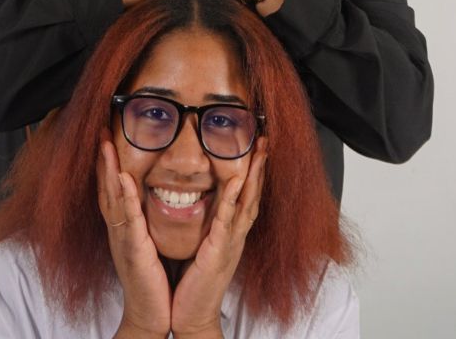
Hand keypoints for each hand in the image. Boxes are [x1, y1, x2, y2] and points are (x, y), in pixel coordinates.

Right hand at [98, 139, 170, 338]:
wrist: (152, 314)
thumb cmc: (151, 279)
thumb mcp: (145, 243)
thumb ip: (142, 221)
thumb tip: (146, 199)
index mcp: (122, 227)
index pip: (112, 189)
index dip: (107, 164)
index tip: (106, 138)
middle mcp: (118, 230)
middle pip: (106, 188)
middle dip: (103, 159)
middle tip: (101, 131)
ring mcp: (123, 239)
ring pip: (113, 198)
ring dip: (108, 170)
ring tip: (106, 144)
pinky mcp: (133, 249)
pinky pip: (128, 218)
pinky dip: (125, 197)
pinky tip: (122, 178)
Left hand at [170, 139, 267, 338]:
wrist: (190, 315)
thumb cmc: (194, 281)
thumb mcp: (204, 245)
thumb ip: (208, 225)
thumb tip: (205, 201)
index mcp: (231, 233)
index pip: (246, 196)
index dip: (254, 171)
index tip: (257, 147)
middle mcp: (235, 236)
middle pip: (253, 195)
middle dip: (260, 167)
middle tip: (265, 140)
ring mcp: (230, 243)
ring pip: (246, 204)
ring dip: (253, 177)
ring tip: (258, 152)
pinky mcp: (218, 253)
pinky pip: (227, 222)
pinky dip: (233, 201)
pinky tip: (237, 182)